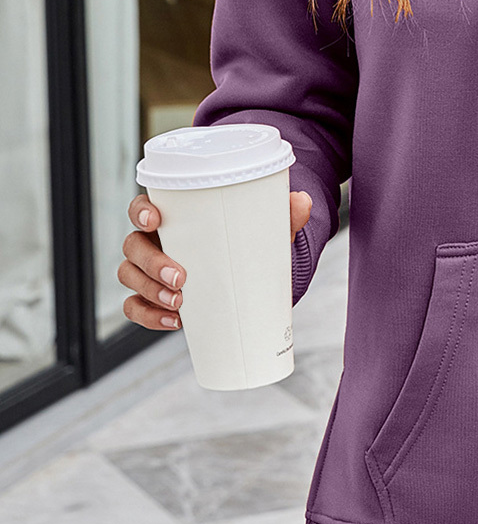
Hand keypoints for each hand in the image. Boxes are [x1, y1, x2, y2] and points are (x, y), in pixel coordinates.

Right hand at [119, 190, 313, 331]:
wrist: (250, 273)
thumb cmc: (247, 241)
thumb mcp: (266, 228)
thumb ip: (283, 214)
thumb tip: (303, 201)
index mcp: (175, 217)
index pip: (143, 207)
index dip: (140, 211)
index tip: (155, 219)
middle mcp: (156, 240)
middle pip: (133, 246)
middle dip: (151, 262)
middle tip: (181, 277)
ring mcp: (150, 271)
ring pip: (129, 276)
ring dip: (149, 290)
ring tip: (179, 303)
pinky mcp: (154, 297)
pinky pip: (135, 307)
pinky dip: (148, 316)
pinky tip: (174, 321)